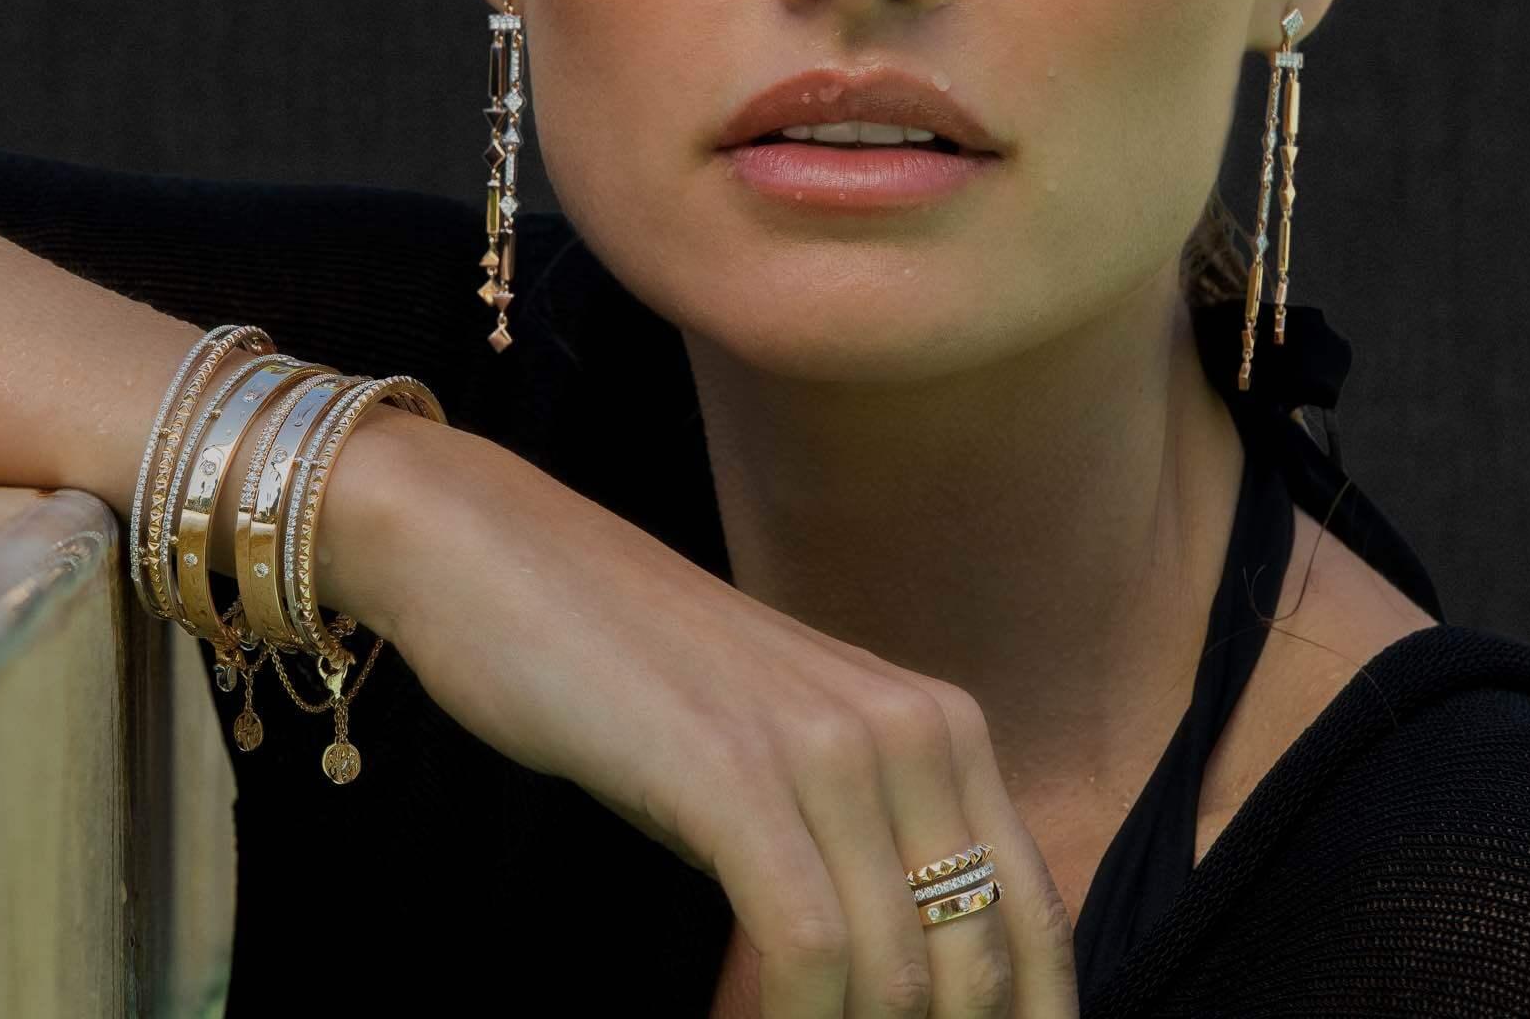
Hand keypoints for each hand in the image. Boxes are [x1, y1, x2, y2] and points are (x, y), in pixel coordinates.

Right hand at [321, 409, 1080, 1017]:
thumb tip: (887, 993)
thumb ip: (849, 855)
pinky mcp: (736, 770)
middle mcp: (913, 730)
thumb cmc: (626, 677)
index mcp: (942, 728)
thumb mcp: (775, 760)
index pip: (1033, 920)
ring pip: (897, 973)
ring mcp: (828, 746)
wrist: (496, 554)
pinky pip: (805, 944)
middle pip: (976, 965)